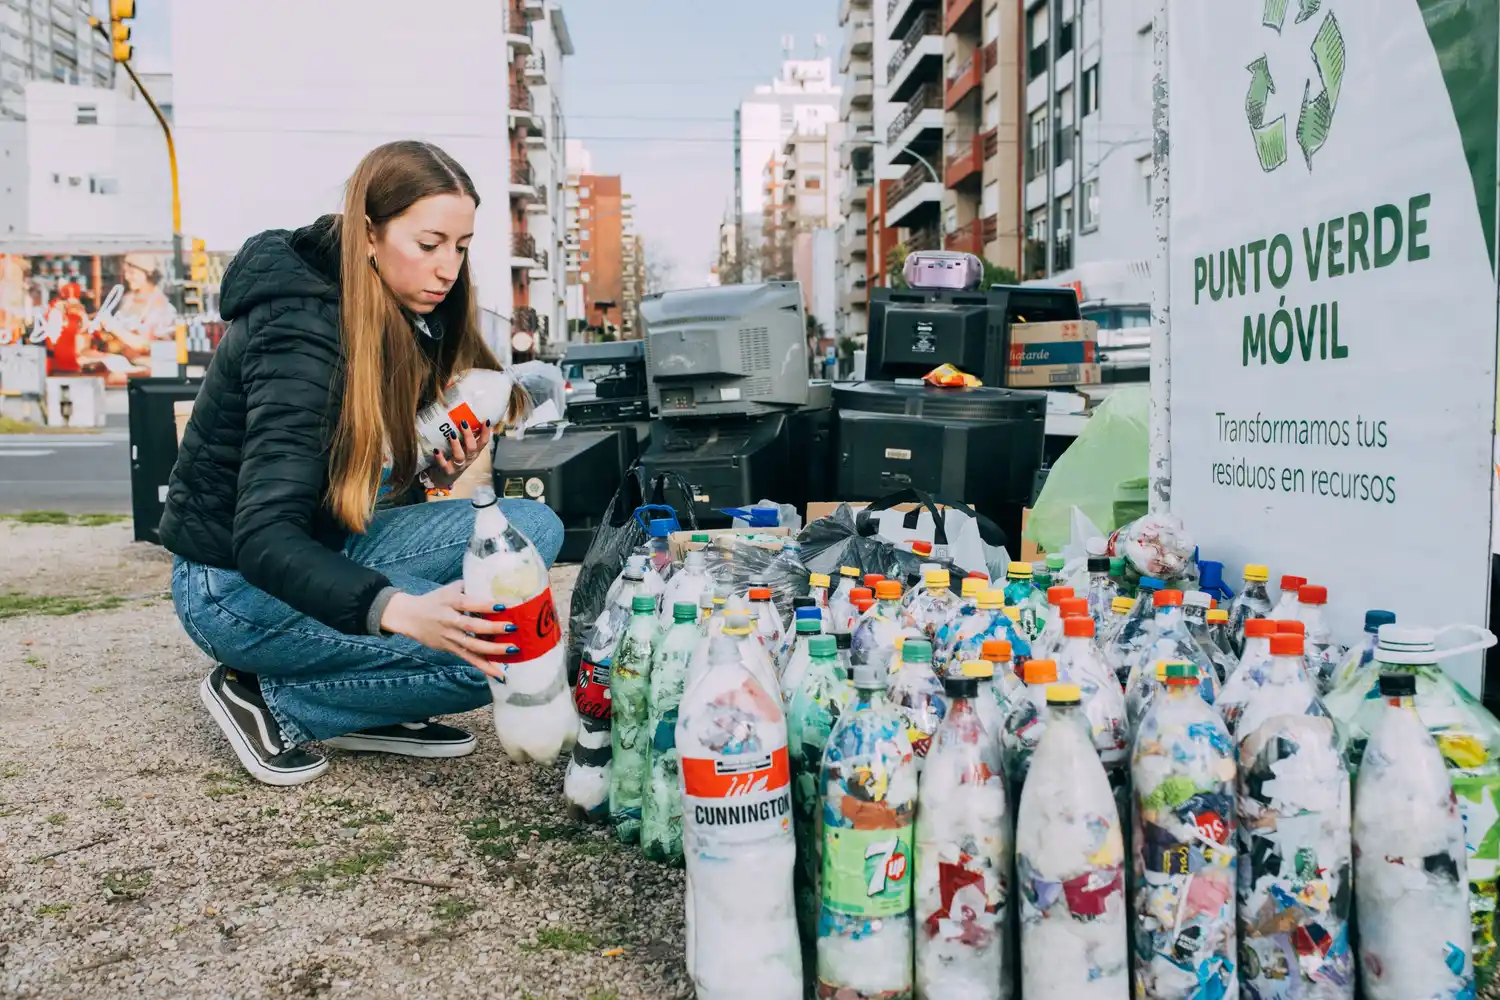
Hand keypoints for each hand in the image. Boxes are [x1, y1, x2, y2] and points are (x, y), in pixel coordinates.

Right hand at [380, 582, 517, 677]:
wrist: (409, 617)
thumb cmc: (435, 600)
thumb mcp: (449, 589)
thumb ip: (469, 585)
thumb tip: (494, 582)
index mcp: (450, 602)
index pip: (468, 604)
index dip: (485, 605)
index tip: (503, 606)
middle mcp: (450, 621)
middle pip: (472, 626)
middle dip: (493, 628)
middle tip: (512, 627)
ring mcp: (450, 637)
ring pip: (472, 645)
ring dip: (493, 650)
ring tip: (513, 649)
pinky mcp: (450, 648)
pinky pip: (469, 658)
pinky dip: (484, 666)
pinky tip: (499, 672)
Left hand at [425, 419, 491, 489]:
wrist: (444, 478)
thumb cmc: (455, 458)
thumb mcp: (464, 448)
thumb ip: (466, 436)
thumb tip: (466, 416)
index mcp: (474, 452)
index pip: (483, 442)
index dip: (486, 432)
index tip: (486, 421)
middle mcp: (468, 458)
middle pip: (472, 448)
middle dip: (469, 435)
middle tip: (464, 423)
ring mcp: (458, 465)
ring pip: (460, 456)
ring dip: (456, 444)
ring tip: (451, 434)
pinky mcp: (448, 471)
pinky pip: (444, 465)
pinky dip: (440, 458)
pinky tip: (436, 450)